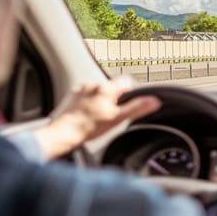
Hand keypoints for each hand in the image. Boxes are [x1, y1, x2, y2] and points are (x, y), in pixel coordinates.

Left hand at [34, 77, 160, 158]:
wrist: (62, 134)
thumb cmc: (88, 128)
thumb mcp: (117, 119)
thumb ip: (136, 108)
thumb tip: (154, 101)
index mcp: (106, 88)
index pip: (126, 82)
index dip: (131, 93)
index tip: (129, 104)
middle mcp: (93, 85)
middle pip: (112, 87)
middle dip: (114, 98)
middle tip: (112, 115)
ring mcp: (80, 90)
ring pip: (98, 91)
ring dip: (100, 100)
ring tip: (97, 117)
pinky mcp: (71, 96)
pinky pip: (84, 96)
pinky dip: (87, 103)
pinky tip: (86, 116)